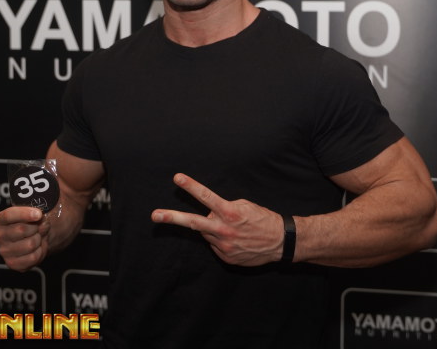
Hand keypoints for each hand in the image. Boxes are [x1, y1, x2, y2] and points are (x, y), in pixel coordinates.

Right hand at [0, 206, 49, 271]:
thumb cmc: (32, 222)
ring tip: (37, 237)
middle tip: (39, 227)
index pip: (9, 215)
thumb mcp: (33, 212)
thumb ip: (37, 212)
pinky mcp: (12, 263)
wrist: (36, 238)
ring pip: (30, 244)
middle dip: (36, 227)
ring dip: (39, 240)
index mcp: (0, 220)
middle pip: (21, 229)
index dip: (24, 214)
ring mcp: (4, 251)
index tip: (38, 214)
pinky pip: (32, 257)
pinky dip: (40, 252)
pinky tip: (36, 248)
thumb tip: (42, 220)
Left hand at [151, 173, 284, 266]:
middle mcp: (224, 230)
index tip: (177, 178)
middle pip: (192, 222)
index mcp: (230, 213)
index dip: (191, 186)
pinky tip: (236, 240)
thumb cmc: (263, 219)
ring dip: (212, 228)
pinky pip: (215, 245)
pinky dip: (221, 240)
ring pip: (206, 233)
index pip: (206, 197)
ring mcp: (223, 246)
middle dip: (171, 218)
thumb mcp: (245, 206)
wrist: (281, 243)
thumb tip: (209, 213)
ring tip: (233, 228)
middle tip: (154, 216)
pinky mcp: (225, 258)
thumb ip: (224, 208)